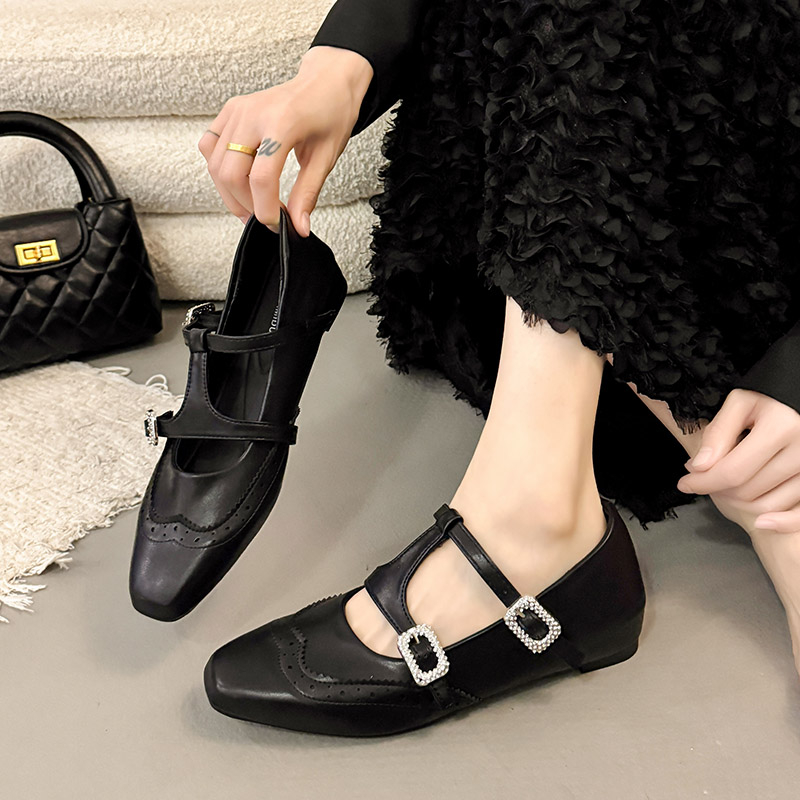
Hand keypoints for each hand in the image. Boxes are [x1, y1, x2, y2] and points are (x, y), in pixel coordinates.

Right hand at [198, 45, 372, 234]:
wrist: (325, 83)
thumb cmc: (330, 113)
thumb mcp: (325, 158)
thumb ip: (307, 194)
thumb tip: (298, 226)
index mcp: (282, 123)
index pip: (261, 179)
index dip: (266, 210)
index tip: (276, 223)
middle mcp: (253, 114)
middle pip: (231, 174)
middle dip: (246, 205)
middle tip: (265, 217)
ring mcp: (238, 110)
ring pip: (215, 165)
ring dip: (231, 193)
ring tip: (253, 204)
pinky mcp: (230, 111)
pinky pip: (210, 147)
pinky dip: (220, 170)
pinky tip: (240, 179)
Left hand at [677, 388, 799, 532]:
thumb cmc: (771, 401)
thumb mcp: (741, 404)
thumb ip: (718, 433)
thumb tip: (699, 466)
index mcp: (782, 427)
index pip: (732, 471)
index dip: (702, 481)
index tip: (685, 482)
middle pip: (746, 490)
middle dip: (717, 488)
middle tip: (706, 477)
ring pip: (765, 504)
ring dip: (739, 501)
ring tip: (729, 482)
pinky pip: (799, 516)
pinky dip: (780, 523)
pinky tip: (761, 522)